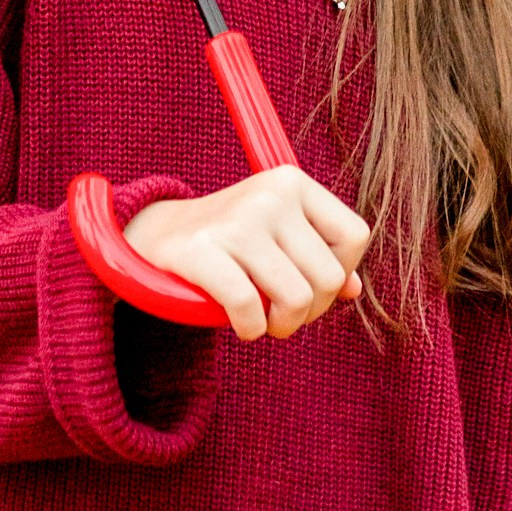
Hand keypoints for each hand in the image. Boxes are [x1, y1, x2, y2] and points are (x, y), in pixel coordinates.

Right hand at [123, 168, 370, 340]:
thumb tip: (354, 290)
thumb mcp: (280, 236)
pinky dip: (250, 328)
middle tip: (282, 313)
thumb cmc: (231, 243)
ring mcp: (236, 221)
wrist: (157, 236)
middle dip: (310, 310)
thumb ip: (320, 258)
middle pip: (327, 277)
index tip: (308, 284)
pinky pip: (250, 309)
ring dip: (282, 325)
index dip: (339, 274)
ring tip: (264, 320)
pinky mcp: (201, 251)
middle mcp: (269, 194)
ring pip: (297, 298)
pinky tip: (241, 324)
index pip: (354, 236)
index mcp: (292, 182)